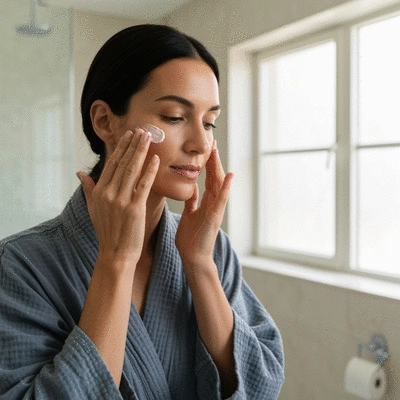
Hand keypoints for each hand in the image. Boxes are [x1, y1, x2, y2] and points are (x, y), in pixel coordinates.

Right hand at [76, 129, 159, 267]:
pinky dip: (150, 171)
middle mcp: (108, 193)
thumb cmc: (107, 231)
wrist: (116, 254)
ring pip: (132, 170)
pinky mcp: (134, 209)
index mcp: (99, 191)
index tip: (129, 135)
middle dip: (133, 144)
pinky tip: (156, 159)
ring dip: (141, 152)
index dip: (121, 148)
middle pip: (122, 163)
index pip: (111, 164)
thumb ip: (88, 189)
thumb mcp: (93, 209)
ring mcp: (121, 201)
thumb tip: (80, 173)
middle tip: (142, 130)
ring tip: (149, 137)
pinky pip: (143, 185)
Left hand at [175, 142, 232, 269]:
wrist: (192, 257)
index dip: (206, 162)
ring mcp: (215, 209)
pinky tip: (229, 175)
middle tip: (211, 141)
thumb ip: (192, 202)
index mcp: (205, 202)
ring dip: (218, 167)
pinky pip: (221, 199)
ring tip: (217, 151)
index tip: (205, 147)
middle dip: (212, 159)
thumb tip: (192, 190)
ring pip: (218, 184)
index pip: (207, 177)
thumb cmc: (190, 239)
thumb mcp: (189, 215)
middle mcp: (212, 203)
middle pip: (213, 176)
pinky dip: (226, 187)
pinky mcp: (215, 217)